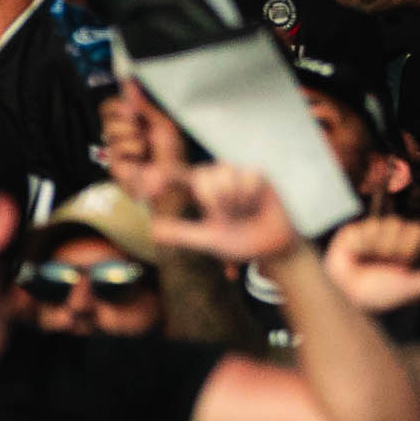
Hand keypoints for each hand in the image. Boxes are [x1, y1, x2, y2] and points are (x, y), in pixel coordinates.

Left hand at [151, 163, 301, 266]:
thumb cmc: (239, 241)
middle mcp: (217, 177)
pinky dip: (250, 197)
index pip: (178, 176)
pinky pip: (247, 177)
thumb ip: (182, 234)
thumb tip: (153, 230)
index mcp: (201, 191)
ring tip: (243, 212)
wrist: (271, 247)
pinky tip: (256, 205)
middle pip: (203, 176)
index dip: (163, 177)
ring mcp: (237, 173)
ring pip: (225, 174)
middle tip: (228, 219)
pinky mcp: (257, 173)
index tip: (148, 188)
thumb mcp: (208, 239)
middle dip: (214, 203)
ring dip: (233, 201)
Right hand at [323, 213, 419, 314]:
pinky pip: (366, 226)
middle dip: (395, 247)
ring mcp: (369, 235)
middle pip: (402, 224)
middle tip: (382, 264)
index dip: (410, 247)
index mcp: (403, 249)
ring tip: (366, 262)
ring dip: (378, 247)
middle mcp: (387, 239)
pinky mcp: (352, 233)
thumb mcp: (410, 287)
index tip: (401, 264)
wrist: (346, 297)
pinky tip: (354, 256)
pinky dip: (361, 244)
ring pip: (385, 224)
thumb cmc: (377, 295)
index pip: (418, 230)